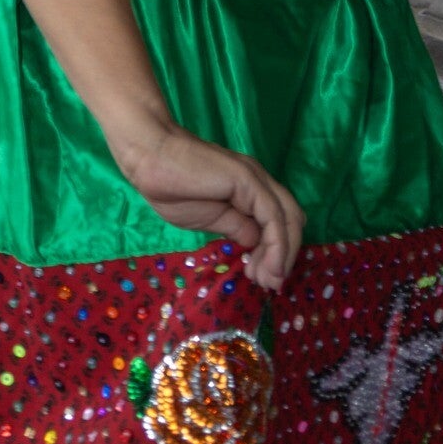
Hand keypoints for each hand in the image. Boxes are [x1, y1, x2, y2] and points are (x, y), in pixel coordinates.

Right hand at [107, 117, 305, 291]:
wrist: (150, 159)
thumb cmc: (172, 187)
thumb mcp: (211, 219)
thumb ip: (236, 227)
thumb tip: (256, 243)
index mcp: (250, 191)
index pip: (279, 222)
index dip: (277, 252)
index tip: (262, 277)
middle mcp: (260, 182)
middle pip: (292, 221)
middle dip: (286, 256)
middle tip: (269, 283)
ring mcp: (256, 179)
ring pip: (289, 219)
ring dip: (284, 254)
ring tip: (269, 280)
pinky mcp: (248, 180)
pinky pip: (273, 216)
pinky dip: (277, 245)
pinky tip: (269, 266)